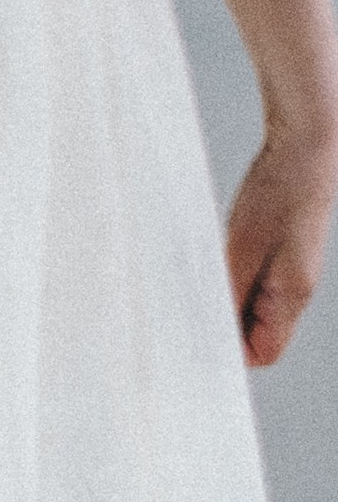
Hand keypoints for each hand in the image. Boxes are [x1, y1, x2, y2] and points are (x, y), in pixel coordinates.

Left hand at [227, 123, 336, 365]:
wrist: (303, 148)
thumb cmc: (277, 193)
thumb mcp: (241, 251)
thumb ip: (231, 297)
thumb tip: (213, 334)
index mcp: (292, 296)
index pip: (263, 353)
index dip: (233, 352)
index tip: (203, 333)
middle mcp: (296, 291)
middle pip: (257, 334)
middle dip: (226, 326)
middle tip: (197, 305)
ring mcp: (291, 274)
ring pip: (253, 308)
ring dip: (228, 300)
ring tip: (208, 278)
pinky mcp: (282, 256)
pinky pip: (256, 284)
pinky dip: (235, 280)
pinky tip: (220, 262)